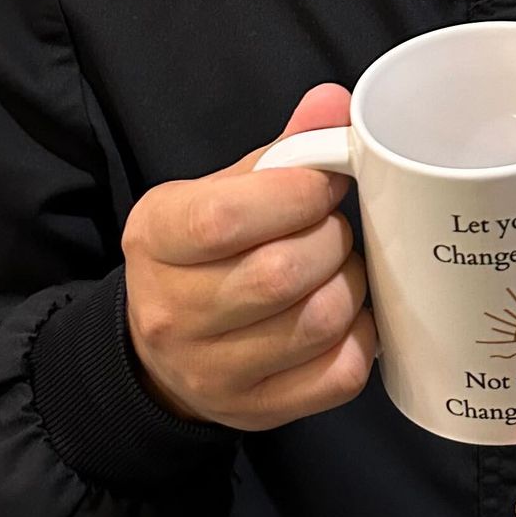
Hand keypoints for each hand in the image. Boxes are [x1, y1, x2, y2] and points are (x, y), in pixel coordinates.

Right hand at [122, 84, 377, 431]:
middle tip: (334, 225)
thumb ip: (280, 151)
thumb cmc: (203, 255)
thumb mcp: (219, 192)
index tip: (324, 183)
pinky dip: (361, 337)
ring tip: (340, 266)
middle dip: (330, 238)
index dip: (295, 195)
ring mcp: (212, 373)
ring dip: (350, 283)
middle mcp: (172, 313)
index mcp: (154, 239)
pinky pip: (339, 375)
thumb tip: (336, 104)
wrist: (161, 351)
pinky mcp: (256, 413)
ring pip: (317, 322)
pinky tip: (347, 314)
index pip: (224, 219)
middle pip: (279, 274)